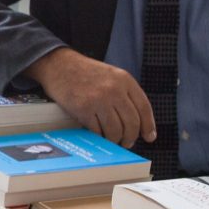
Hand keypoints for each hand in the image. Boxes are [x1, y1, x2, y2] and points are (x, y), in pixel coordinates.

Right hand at [26, 48, 155, 147]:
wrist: (59, 65)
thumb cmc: (85, 73)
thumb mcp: (111, 76)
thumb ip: (125, 94)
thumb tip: (137, 121)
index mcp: (124, 80)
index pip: (144, 107)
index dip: (148, 125)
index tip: (149, 136)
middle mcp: (114, 89)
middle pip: (131, 122)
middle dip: (130, 137)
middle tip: (126, 142)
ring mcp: (98, 100)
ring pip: (115, 130)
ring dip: (114, 140)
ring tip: (111, 140)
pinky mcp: (83, 109)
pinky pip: (97, 131)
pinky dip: (98, 136)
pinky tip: (97, 134)